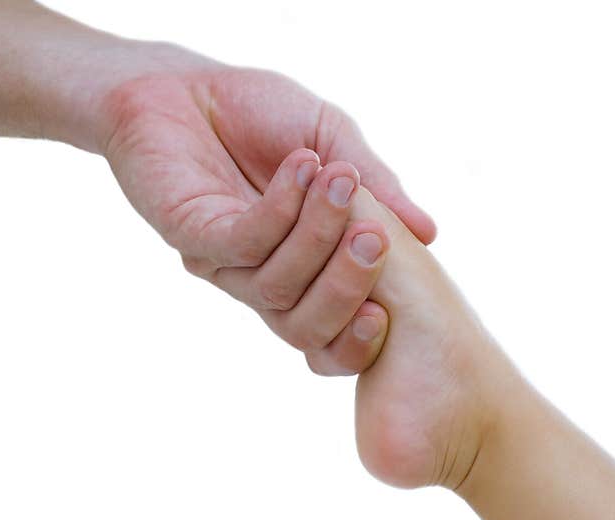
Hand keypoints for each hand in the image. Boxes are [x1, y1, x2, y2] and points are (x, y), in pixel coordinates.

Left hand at [97, 47, 433, 372]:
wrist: (187, 82)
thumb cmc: (261, 116)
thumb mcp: (335, 143)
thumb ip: (377, 187)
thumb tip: (428, 233)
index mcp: (300, 274)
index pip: (329, 336)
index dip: (358, 341)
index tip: (388, 312)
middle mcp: (260, 281)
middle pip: (304, 327)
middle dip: (346, 288)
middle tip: (376, 238)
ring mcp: (223, 263)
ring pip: (278, 285)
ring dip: (317, 233)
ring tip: (342, 180)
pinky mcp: (190, 234)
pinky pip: (243, 242)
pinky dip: (281, 209)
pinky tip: (302, 168)